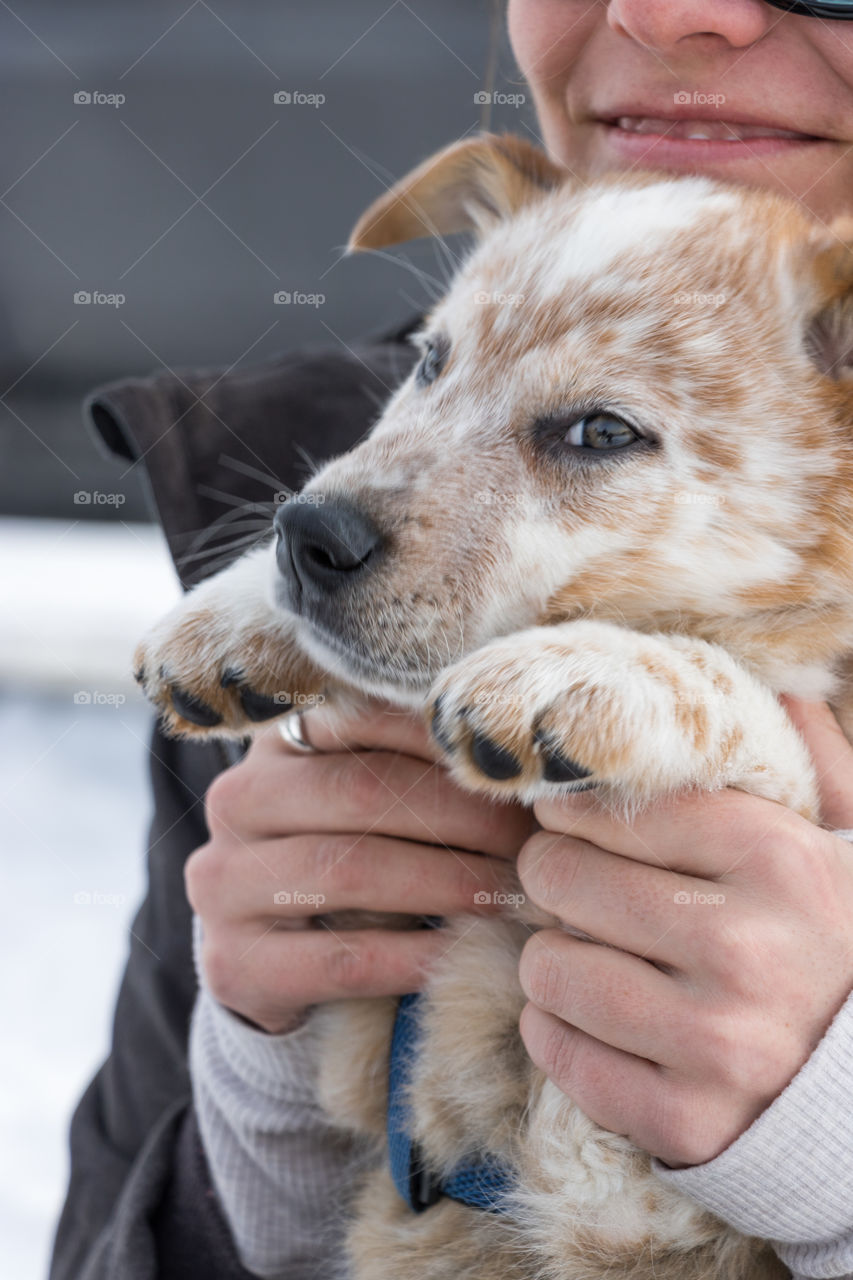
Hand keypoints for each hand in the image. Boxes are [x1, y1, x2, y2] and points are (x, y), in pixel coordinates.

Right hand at [188, 699, 532, 1032]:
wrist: (266, 961)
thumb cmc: (343, 859)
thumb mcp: (363, 801)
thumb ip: (414, 765)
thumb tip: (518, 755)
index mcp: (275, 744)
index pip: (363, 718)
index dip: (443, 741)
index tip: (513, 768)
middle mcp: (238, 801)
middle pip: (361, 791)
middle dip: (459, 816)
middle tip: (526, 840)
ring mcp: (226, 883)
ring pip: (349, 868)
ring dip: (445, 881)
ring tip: (509, 893)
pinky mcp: (236, 963)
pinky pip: (342, 957)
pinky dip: (415, 954)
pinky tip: (465, 950)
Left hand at [516, 697, 852, 1166]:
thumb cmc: (839, 949)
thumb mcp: (846, 846)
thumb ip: (814, 765)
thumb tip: (782, 688)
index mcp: (780, 861)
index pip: (616, 805)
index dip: (575, 807)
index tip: (571, 817)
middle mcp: (744, 949)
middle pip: (563, 875)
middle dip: (554, 873)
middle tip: (572, 884)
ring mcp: (714, 1043)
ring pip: (547, 966)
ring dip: (551, 956)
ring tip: (586, 953)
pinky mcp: (683, 1121)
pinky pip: (558, 1052)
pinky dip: (555, 1030)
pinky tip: (589, 1018)